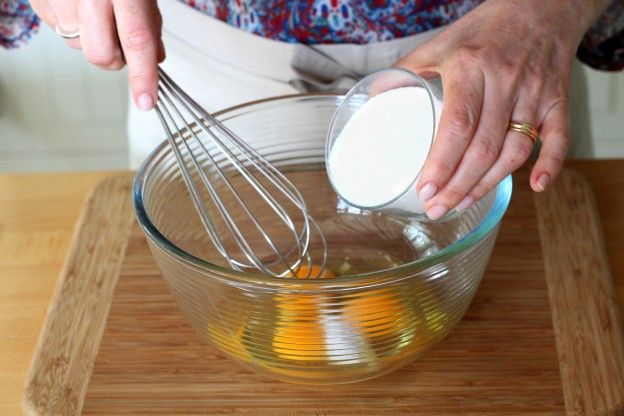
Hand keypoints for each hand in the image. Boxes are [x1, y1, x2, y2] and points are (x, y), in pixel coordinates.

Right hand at [30, 0, 164, 110]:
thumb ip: (149, 23)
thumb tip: (156, 59)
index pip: (137, 40)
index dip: (143, 76)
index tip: (146, 101)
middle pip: (101, 56)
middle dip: (115, 59)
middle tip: (120, 40)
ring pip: (79, 46)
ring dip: (93, 39)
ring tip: (95, 9)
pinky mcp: (39, 2)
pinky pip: (60, 31)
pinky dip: (73, 25)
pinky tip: (77, 3)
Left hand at [396, 0, 608, 219]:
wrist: (541, 6)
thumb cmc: (485, 28)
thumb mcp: (441, 43)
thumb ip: (409, 69)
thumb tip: (377, 98)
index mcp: (471, 67)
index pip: (457, 124)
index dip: (442, 162)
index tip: (425, 190)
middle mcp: (505, 82)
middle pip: (483, 146)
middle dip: (458, 185)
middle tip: (437, 209)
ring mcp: (535, 93)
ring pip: (515, 149)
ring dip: (489, 183)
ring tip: (463, 203)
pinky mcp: (558, 100)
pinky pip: (560, 137)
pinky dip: (551, 163)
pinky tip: (535, 187)